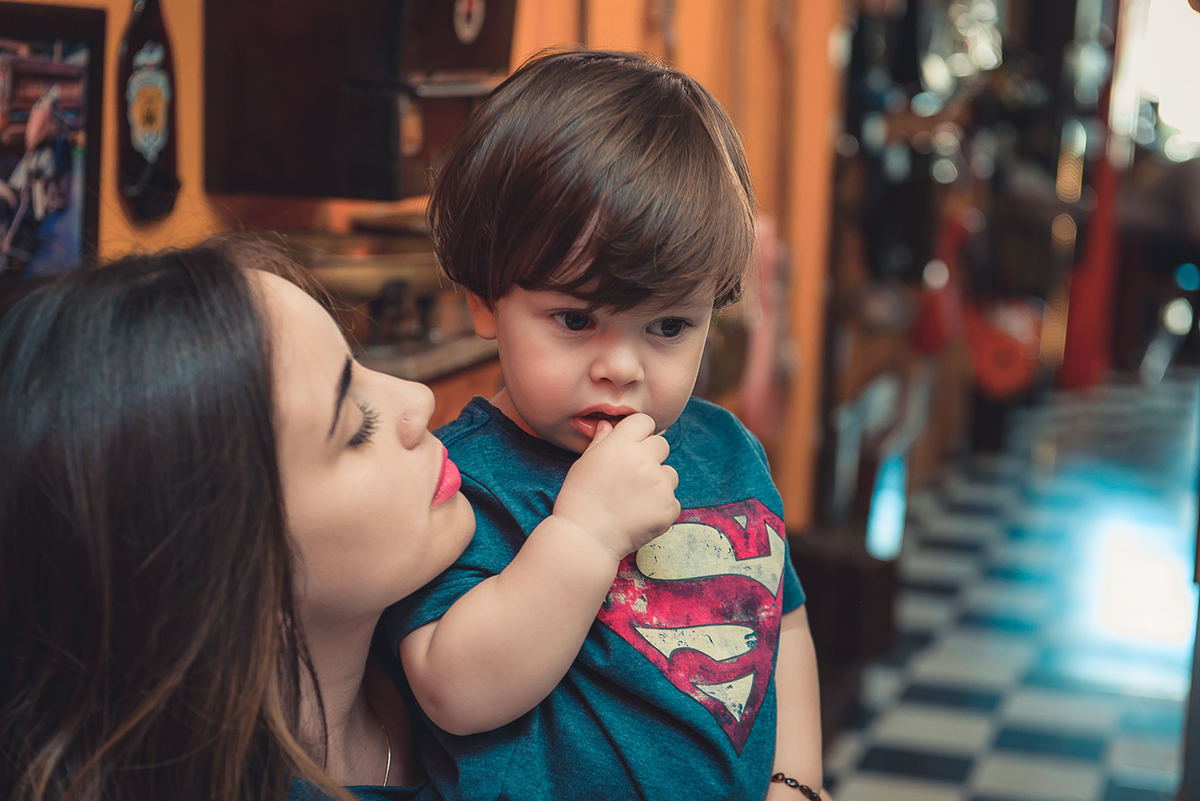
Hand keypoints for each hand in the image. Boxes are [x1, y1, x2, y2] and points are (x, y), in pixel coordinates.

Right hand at [553, 413, 679, 559]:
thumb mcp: (584, 464)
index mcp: (621, 444)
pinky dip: (661, 508)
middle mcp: (644, 460)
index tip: (632, 446)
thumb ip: (601, 441)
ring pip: (670, 473)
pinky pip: (673, 501)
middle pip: (662, 445)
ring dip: (659, 482)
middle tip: (632, 476)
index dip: (638, 433)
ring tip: (635, 499)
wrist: (586, 538)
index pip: (644, 421)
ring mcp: (659, 484)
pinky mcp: (668, 508)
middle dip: (651, 456)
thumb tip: (608, 426)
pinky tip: (640, 515)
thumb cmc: (578, 500)